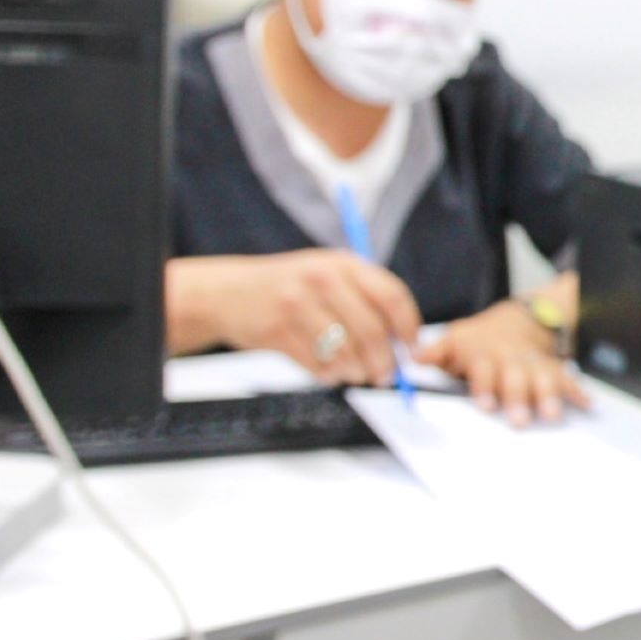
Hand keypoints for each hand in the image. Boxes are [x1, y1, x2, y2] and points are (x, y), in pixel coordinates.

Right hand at [167, 252, 421, 385]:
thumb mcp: (328, 274)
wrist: (228, 293)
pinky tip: (329, 372)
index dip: (408, 327)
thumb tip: (403, 342)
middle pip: (371, 330)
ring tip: (355, 373)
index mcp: (342, 263)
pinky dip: (329, 376)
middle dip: (384, 361)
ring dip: (356, 371)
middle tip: (385, 376)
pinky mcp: (276, 331)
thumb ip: (365, 297)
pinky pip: (317, 365)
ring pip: (345, 353)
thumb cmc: (291, 288)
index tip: (412, 349)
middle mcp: (321, 279)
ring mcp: (296, 305)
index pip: (391, 295)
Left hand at [414, 300, 589, 425]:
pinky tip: (586, 404)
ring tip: (552, 415)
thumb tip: (414, 358)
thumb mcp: (454, 341)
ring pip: (543, 379)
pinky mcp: (553, 370)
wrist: (515, 323)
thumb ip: (436, 352)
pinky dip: (577, 391)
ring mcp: (533, 365)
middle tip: (520, 420)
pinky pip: (567, 379)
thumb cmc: (478, 342)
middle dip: (519, 397)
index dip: (485, 386)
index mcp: (484, 356)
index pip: (484, 370)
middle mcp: (511, 360)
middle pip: (515, 378)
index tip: (486, 404)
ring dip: (548, 396)